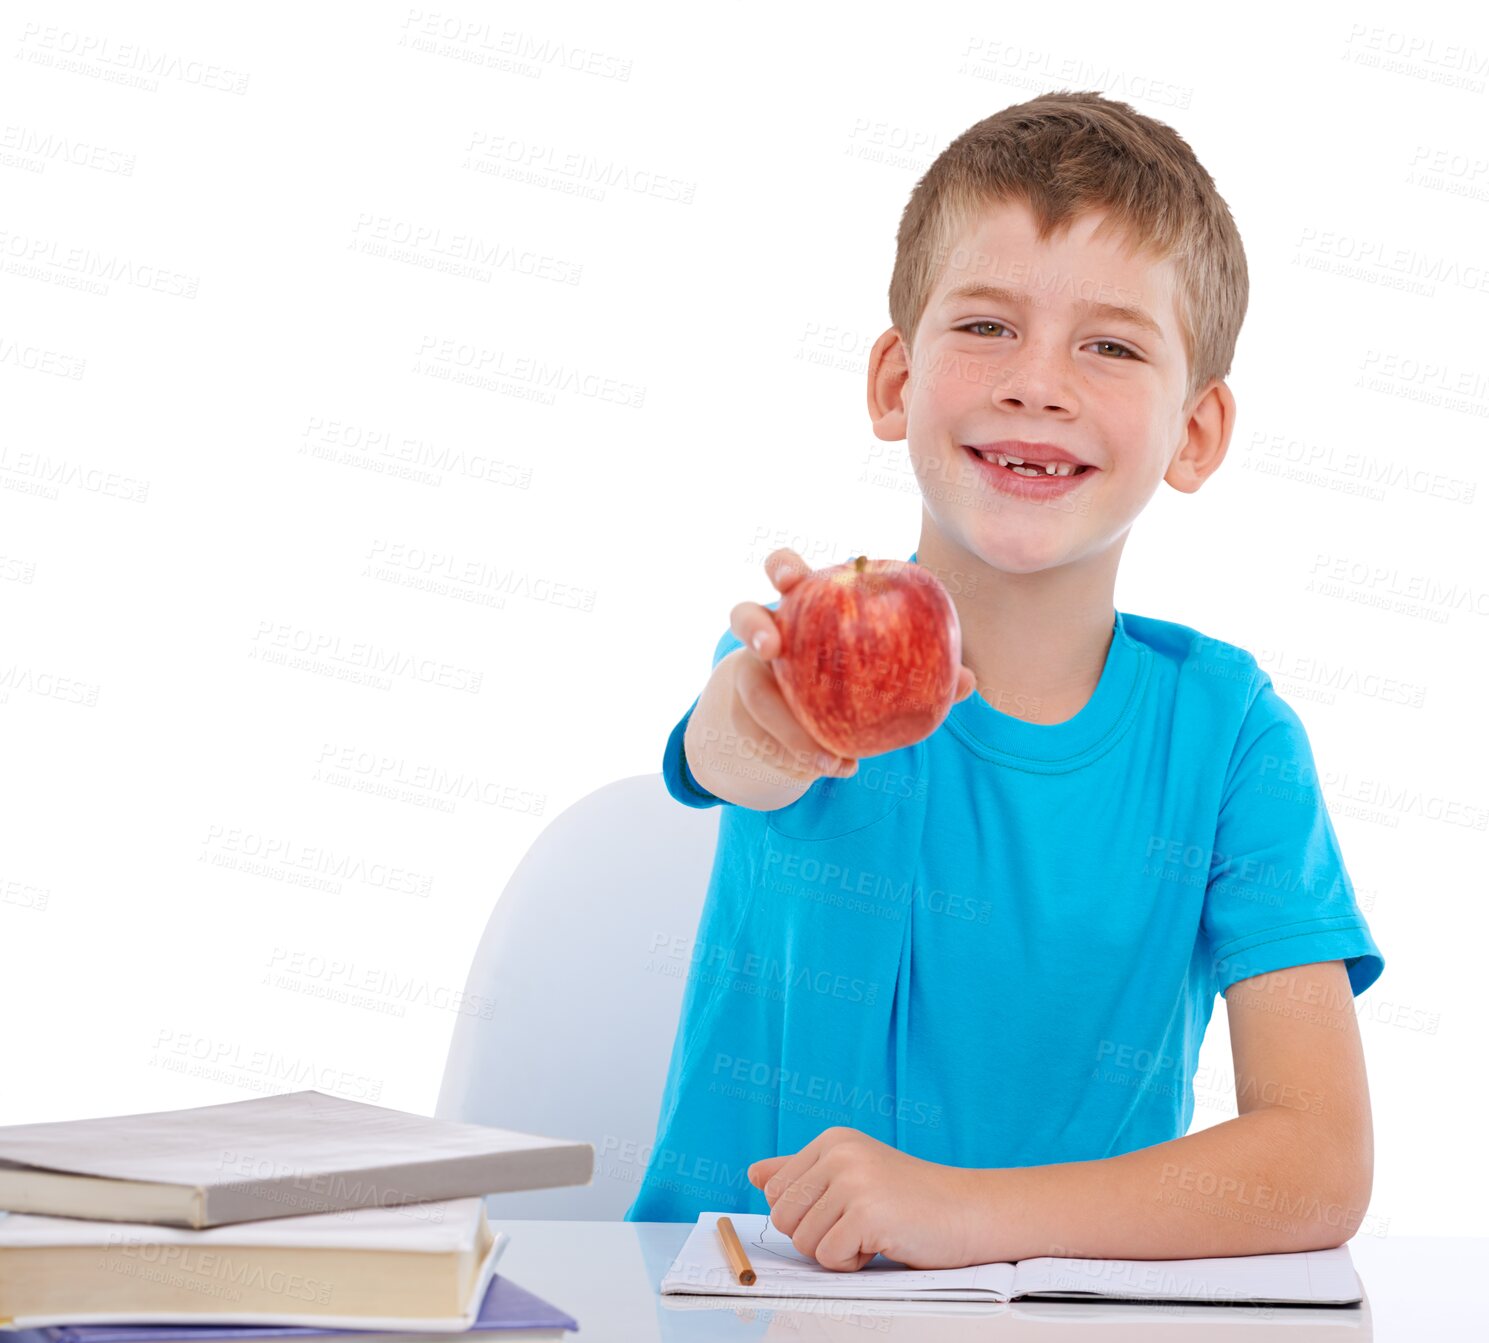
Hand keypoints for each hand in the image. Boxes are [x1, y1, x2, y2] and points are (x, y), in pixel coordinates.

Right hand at [730, 548, 978, 780]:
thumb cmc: (856, 680)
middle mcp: (769, 637)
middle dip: (753, 625)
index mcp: (804, 609)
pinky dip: (798, 758)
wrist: (809, 723)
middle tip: (770, 648)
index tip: (789, 579)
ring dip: (786, 728)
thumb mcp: (885, 670)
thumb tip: (967, 682)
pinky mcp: (743, 718)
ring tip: (825, 758)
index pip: (785, 573)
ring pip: (752, 694)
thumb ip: (922, 671)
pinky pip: (763, 739)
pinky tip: (836, 769)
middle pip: (743, 615)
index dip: (782, 569)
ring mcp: (749, 677)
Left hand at [746, 1126, 986, 1271]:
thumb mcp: (851, 1175)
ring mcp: (853, 1181)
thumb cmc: (909, 1199)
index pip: (774, 1191)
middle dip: (815, 1236)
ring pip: (804, 1242)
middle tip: (857, 1225)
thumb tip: (753, 1173)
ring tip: (873, 1231)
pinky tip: (882, 1242)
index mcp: (831, 1140)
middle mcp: (838, 1153)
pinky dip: (853, 1263)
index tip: (842, 1209)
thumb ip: (801, 1173)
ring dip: (836, 1251)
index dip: (804, 1214)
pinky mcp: (866, 1213)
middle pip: (783, 1218)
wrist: (967, 1211)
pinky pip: (829, 1258)